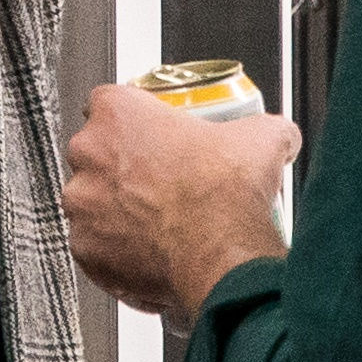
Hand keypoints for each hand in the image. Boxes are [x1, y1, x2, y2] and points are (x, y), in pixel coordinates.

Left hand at [63, 82, 298, 329]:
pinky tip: (150, 254)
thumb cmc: (227, 197)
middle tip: (160, 184)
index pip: (109, 103)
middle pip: (96, 152)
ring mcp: (82, 202)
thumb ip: (265, 127)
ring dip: (117, 210)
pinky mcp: (84, 248)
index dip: (134, 120)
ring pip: (92, 201)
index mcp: (119, 114)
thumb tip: (279, 135)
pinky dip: (117, 252)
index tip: (153, 137)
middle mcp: (89, 153)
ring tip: (157, 223)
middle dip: (122, 167)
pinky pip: (96, 247)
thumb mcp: (263, 140)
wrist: (221, 258)